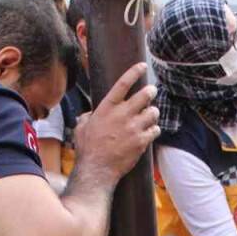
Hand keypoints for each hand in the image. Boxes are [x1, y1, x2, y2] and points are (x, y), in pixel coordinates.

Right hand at [72, 63, 159, 188]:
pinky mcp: (141, 142)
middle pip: (145, 95)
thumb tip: (88, 115)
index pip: (123, 83)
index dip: (135, 72)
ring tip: (150, 116)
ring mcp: (133, 128)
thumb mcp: (81, 128)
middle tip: (151, 92)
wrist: (97, 169)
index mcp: (107, 108)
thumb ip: (87, 117)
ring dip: (153, 113)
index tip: (142, 66)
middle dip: (151, 92)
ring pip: (153, 112)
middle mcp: (122, 115)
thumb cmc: (87, 149)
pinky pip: (155, 130)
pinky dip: (154, 130)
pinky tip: (150, 132)